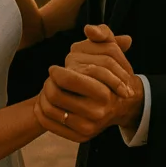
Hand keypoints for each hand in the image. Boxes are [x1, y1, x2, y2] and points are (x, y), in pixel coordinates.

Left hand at [34, 24, 143, 141]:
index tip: (55, 68)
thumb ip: (103, 34)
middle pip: (55, 95)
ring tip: (49, 88)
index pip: (67, 79)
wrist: (125, 106)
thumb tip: (89, 28)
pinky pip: (49, 123)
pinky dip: (41, 110)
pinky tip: (45, 101)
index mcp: (104, 92)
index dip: (56, 72)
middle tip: (51, 78)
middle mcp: (97, 113)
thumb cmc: (115, 75)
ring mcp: (88, 128)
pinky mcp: (79, 137)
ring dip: (43, 95)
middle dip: (48, 83)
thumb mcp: (113, 51)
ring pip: (49, 109)